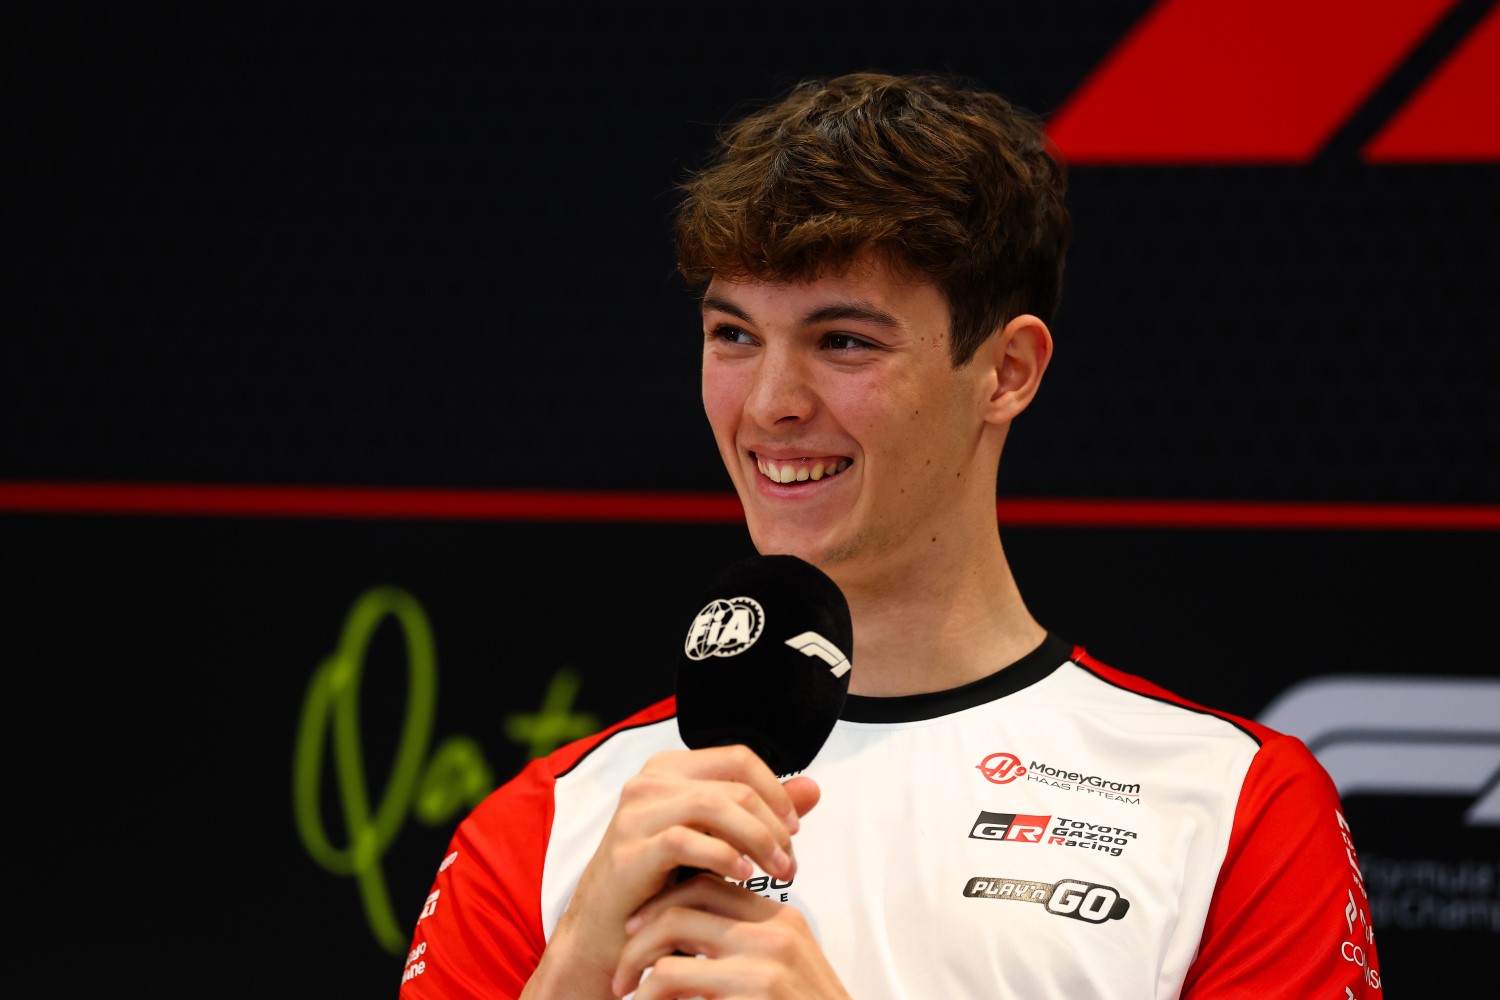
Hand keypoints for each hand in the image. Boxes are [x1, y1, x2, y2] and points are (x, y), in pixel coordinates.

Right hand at [521, 746, 818, 998]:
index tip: (794, 828)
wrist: (607, 929)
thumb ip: (760, 812)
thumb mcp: (716, 841)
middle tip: (790, 862)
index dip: (776, 790)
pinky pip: (686, 840)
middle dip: (773, 824)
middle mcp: (650, 782)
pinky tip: (741, 875)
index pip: (739, 759)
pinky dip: (722, 856)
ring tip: (776, 871)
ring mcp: (636, 813)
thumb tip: (812, 789)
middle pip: (734, 785)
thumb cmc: (660, 882)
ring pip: (715, 806)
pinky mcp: (629, 849)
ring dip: (757, 840)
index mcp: (670, 769)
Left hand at [612, 872, 850, 998]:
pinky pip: (674, 976)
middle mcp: (775, 931)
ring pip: (672, 936)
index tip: (637, 927)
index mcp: (781, 920)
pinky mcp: (756, 990)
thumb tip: (680, 938)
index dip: (665, 900)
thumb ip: (741, 949)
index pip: (710, 882)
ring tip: (625, 992)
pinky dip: (647, 994)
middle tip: (622, 966)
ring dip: (636, 963)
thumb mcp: (778, 974)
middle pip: (687, 901)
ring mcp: (766, 960)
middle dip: (642, 931)